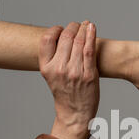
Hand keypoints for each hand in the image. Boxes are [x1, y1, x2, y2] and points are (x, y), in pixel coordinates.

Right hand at [39, 21, 98, 138]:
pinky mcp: (89, 75)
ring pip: (78, 41)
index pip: (47, 39)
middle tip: (76, 25)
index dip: (55, 29)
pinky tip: (91, 27)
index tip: (61, 29)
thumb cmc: (65, 93)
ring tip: (85, 24)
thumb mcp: (52, 76)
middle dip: (72, 27)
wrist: (75, 114)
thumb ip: (54, 58)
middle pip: (65, 38)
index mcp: (46, 68)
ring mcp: (75, 72)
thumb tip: (62, 36)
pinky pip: (89, 50)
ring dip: (83, 29)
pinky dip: (91, 35)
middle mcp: (59, 69)